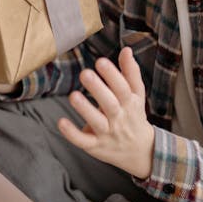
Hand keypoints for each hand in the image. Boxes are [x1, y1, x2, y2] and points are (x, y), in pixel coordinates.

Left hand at [57, 46, 153, 178]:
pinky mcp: (95, 146)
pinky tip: (61, 122)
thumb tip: (126, 49)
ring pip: (97, 122)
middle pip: (110, 104)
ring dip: (85, 109)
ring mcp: (107, 133)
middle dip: (98, 89)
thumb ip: (130, 72)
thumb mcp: (136, 95)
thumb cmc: (133, 116)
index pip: (122, 88)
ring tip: (73, 95)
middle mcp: (119, 118)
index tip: (100, 62)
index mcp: (129, 103)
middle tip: (85, 73)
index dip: (112, 75)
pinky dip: (72, 133)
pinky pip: (83, 141)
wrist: (141, 152)